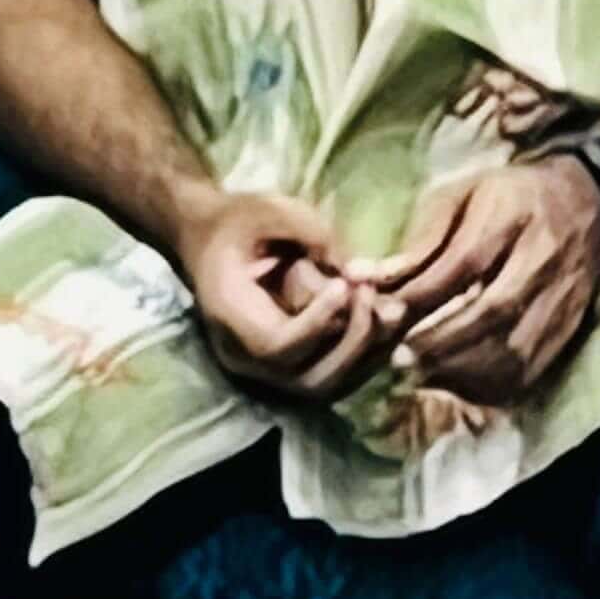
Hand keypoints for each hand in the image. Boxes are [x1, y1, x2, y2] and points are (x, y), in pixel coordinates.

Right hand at [178, 189, 397, 404]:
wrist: (207, 241)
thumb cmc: (236, 222)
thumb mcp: (267, 210)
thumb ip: (309, 232)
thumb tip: (360, 270)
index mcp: (229, 317)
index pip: (277, 345)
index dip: (318, 324)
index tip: (346, 285)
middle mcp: (244, 357)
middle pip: (308, 380)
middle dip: (353, 343)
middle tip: (375, 296)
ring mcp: (266, 372)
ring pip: (326, 388)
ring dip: (367, 355)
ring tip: (392, 310)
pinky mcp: (287, 371)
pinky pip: (331, 380)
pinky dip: (364, 359)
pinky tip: (384, 323)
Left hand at [357, 156, 599, 410]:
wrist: (590, 206)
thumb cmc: (510, 196)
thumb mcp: (461, 196)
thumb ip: (418, 241)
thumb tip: (361, 277)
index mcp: (513, 213)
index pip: (466, 262)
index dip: (424, 295)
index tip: (385, 316)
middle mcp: (543, 258)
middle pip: (494, 311)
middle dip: (441, 341)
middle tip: (398, 358)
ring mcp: (562, 299)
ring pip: (515, 349)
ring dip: (463, 369)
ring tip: (422, 374)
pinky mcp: (568, 330)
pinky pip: (531, 370)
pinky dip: (491, 384)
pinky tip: (459, 383)